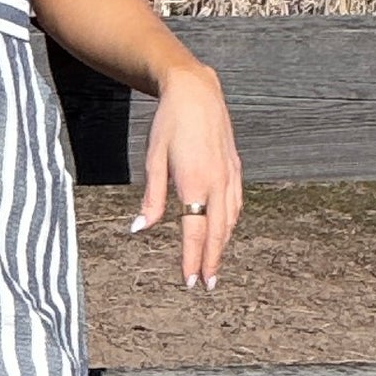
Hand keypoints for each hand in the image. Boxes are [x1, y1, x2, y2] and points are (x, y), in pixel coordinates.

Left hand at [132, 60, 242, 288]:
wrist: (197, 91)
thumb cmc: (169, 123)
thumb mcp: (153, 159)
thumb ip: (152, 197)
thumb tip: (140, 228)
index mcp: (194, 182)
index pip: (194, 232)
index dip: (193, 258)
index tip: (190, 280)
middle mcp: (217, 182)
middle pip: (217, 232)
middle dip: (212, 261)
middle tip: (206, 285)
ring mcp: (230, 175)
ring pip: (229, 219)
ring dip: (223, 244)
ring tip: (214, 264)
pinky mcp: (234, 167)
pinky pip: (235, 202)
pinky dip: (230, 222)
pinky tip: (224, 230)